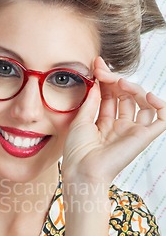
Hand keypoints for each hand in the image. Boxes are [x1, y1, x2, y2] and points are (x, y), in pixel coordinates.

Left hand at [61, 56, 165, 184]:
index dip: (106, 79)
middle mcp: (119, 127)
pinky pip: (161, 119)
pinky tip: (148, 96)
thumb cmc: (77, 152)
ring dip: (133, 88)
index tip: (97, 64)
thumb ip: (91, 101)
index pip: (110, 95)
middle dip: (115, 80)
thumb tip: (97, 82)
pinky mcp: (143, 138)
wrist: (82, 170)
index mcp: (104, 124)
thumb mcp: (80, 120)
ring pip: (142, 103)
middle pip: (125, 96)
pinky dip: (160, 106)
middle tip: (103, 70)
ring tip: (120, 82)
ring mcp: (132, 132)